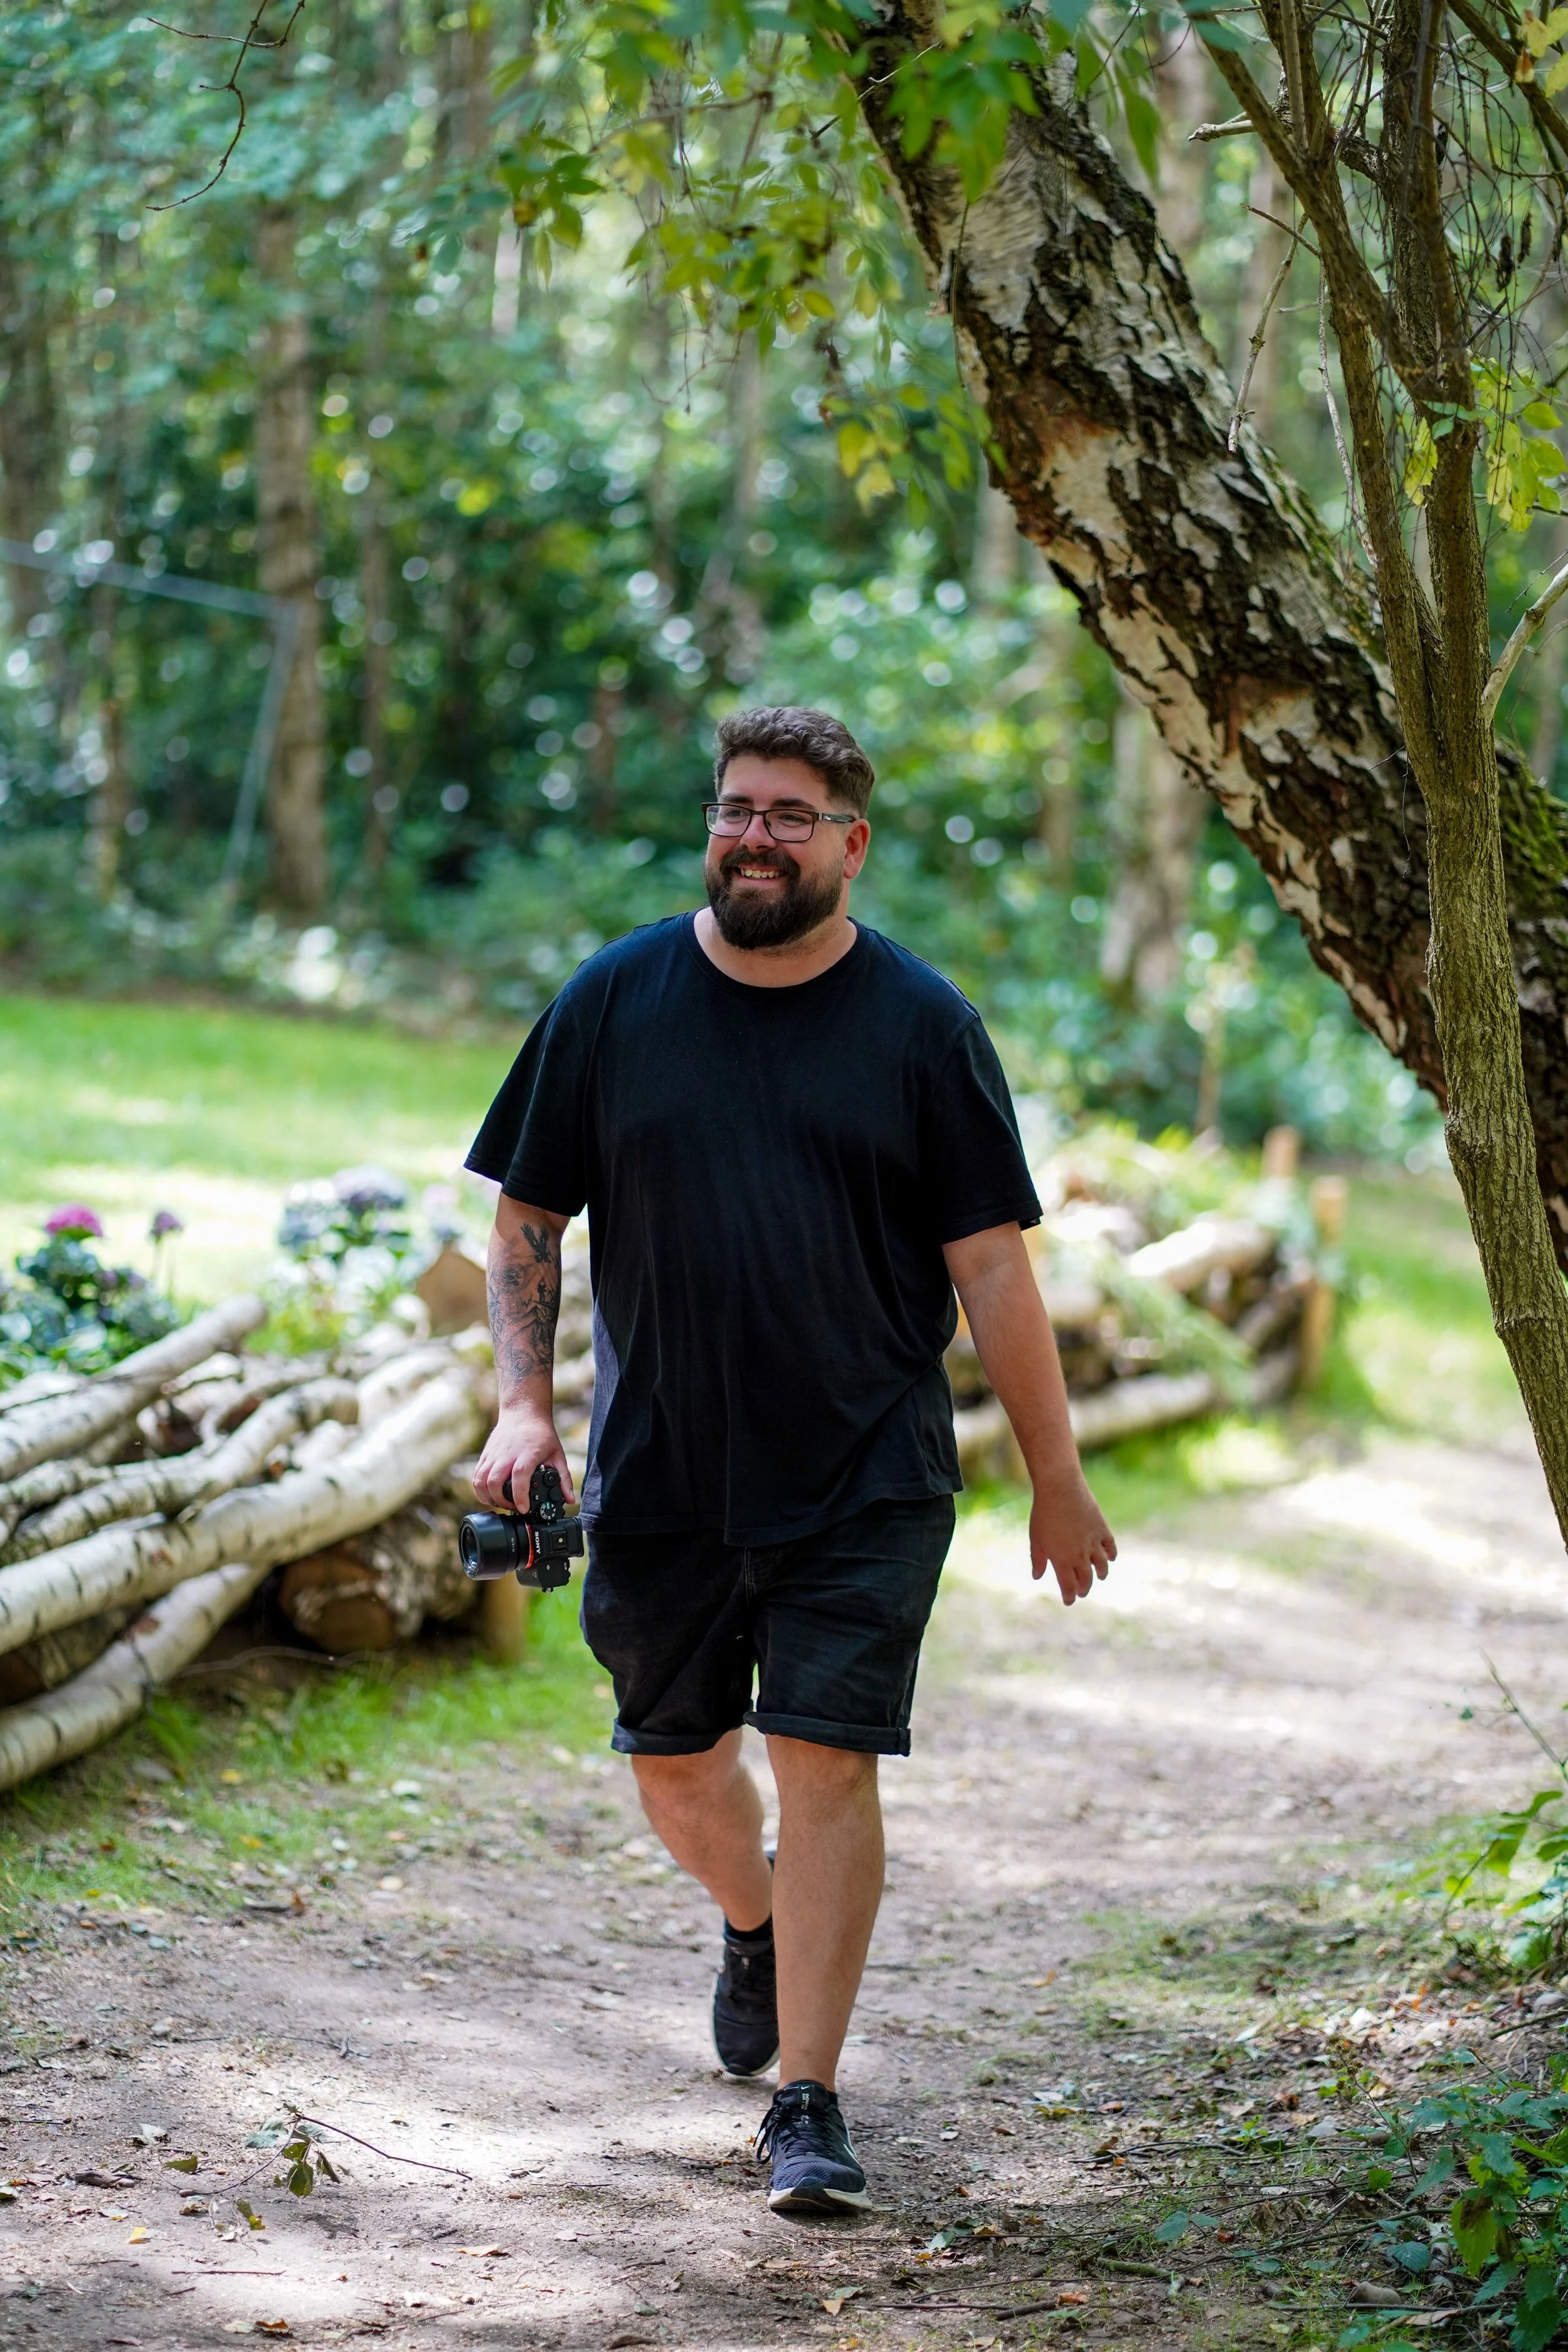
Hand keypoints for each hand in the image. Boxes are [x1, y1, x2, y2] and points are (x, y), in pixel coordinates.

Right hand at [472, 1405, 574, 1512]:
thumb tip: (569, 1499)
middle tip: (513, 1507)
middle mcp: (507, 1453)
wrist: (523, 1412)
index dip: (519, 1495)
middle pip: (494, 1481)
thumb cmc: (541, 1434)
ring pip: (481, 1481)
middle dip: (501, 1501)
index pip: (519, 1475)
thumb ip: (564, 1478)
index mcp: (527, 1452)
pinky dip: (479, 1490)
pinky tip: (490, 1495)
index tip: (523, 1508)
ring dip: (488, 1498)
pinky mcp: (485, 1455)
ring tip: (501, 1503)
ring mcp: (493, 1454)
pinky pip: (476, 1476)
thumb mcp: (557, 1454)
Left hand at [1029, 1464, 1115, 1604]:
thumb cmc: (1043, 1514)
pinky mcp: (1101, 1529)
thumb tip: (1036, 1576)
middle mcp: (1080, 1555)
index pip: (1068, 1586)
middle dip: (1084, 1588)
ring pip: (1101, 1565)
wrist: (1060, 1489)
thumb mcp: (1036, 1539)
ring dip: (1101, 1573)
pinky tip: (1111, 1557)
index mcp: (1061, 1560)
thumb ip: (1037, 1560)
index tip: (1069, 1601)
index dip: (1069, 1596)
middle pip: (1085, 1579)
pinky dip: (1111, 1554)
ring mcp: (1093, 1542)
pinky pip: (1110, 1546)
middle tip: (1082, 1592)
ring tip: (1100, 1577)